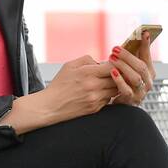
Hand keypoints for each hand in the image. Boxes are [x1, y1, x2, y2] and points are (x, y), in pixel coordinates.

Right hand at [1, 55, 115, 131]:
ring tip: (106, 82)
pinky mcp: (95, 108)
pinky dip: (107, 95)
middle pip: (116, 78)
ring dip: (113, 85)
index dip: (116, 64)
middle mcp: (93, 86)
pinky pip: (109, 99)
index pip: (112, 66)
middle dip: (116, 74)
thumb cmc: (59, 85)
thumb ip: (87, 59)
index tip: (114, 64)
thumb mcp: (69, 66)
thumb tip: (103, 61)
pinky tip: (99, 92)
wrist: (50, 106)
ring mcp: (95, 98)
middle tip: (114, 72)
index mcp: (87, 72)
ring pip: (115, 89)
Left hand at [106, 31, 156, 106]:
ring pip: (135, 77)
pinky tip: (112, 71)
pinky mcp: (132, 100)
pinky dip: (119, 80)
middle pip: (141, 67)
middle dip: (128, 56)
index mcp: (149, 72)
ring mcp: (141, 92)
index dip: (146, 44)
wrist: (118, 103)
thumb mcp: (128, 68)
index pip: (148, 56)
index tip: (143, 32)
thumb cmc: (123, 81)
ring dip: (123, 66)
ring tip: (111, 58)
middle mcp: (148, 82)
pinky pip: (126, 90)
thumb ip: (131, 57)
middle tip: (115, 48)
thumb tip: (133, 37)